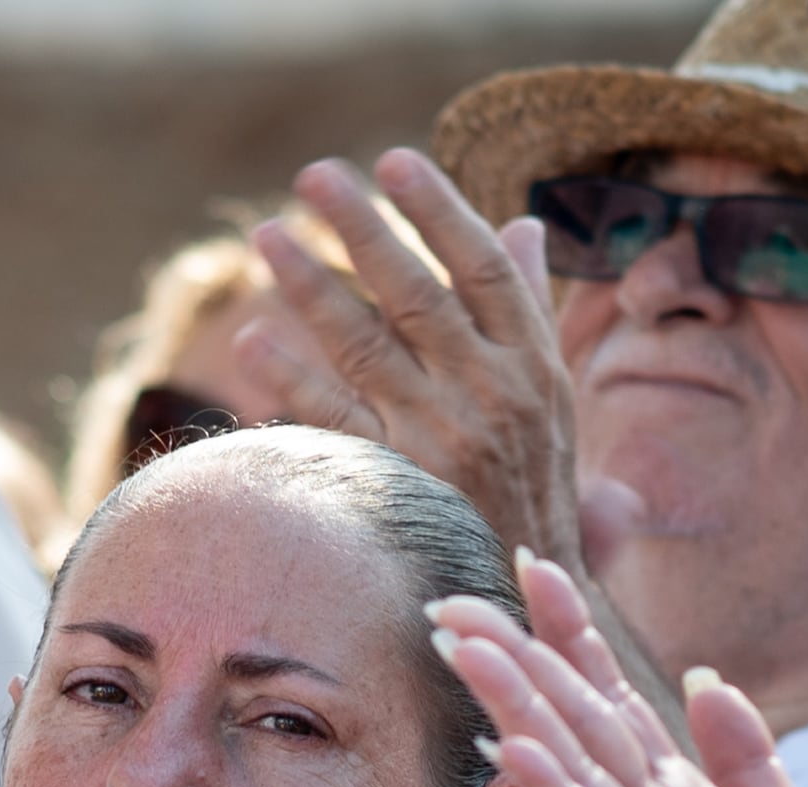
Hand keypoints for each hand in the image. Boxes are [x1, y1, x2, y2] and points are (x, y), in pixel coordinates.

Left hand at [240, 151, 593, 570]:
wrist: (530, 605)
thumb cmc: (534, 491)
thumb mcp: (552, 400)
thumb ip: (530, 310)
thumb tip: (524, 224)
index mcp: (535, 367)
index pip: (485, 268)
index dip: (439, 209)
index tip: (396, 160)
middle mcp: (493, 398)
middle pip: (418, 293)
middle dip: (364, 228)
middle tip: (314, 176)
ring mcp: (443, 443)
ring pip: (368, 346)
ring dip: (311, 286)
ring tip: (266, 236)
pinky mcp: (399, 489)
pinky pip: (336, 422)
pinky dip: (293, 380)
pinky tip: (254, 343)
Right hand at [438, 557, 807, 786]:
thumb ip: (746, 759)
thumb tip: (706, 681)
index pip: (613, 704)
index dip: (574, 636)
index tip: (534, 566)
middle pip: (573, 725)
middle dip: (516, 660)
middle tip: (446, 601)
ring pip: (573, 769)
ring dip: (517, 707)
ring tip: (463, 645)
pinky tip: (517, 749)